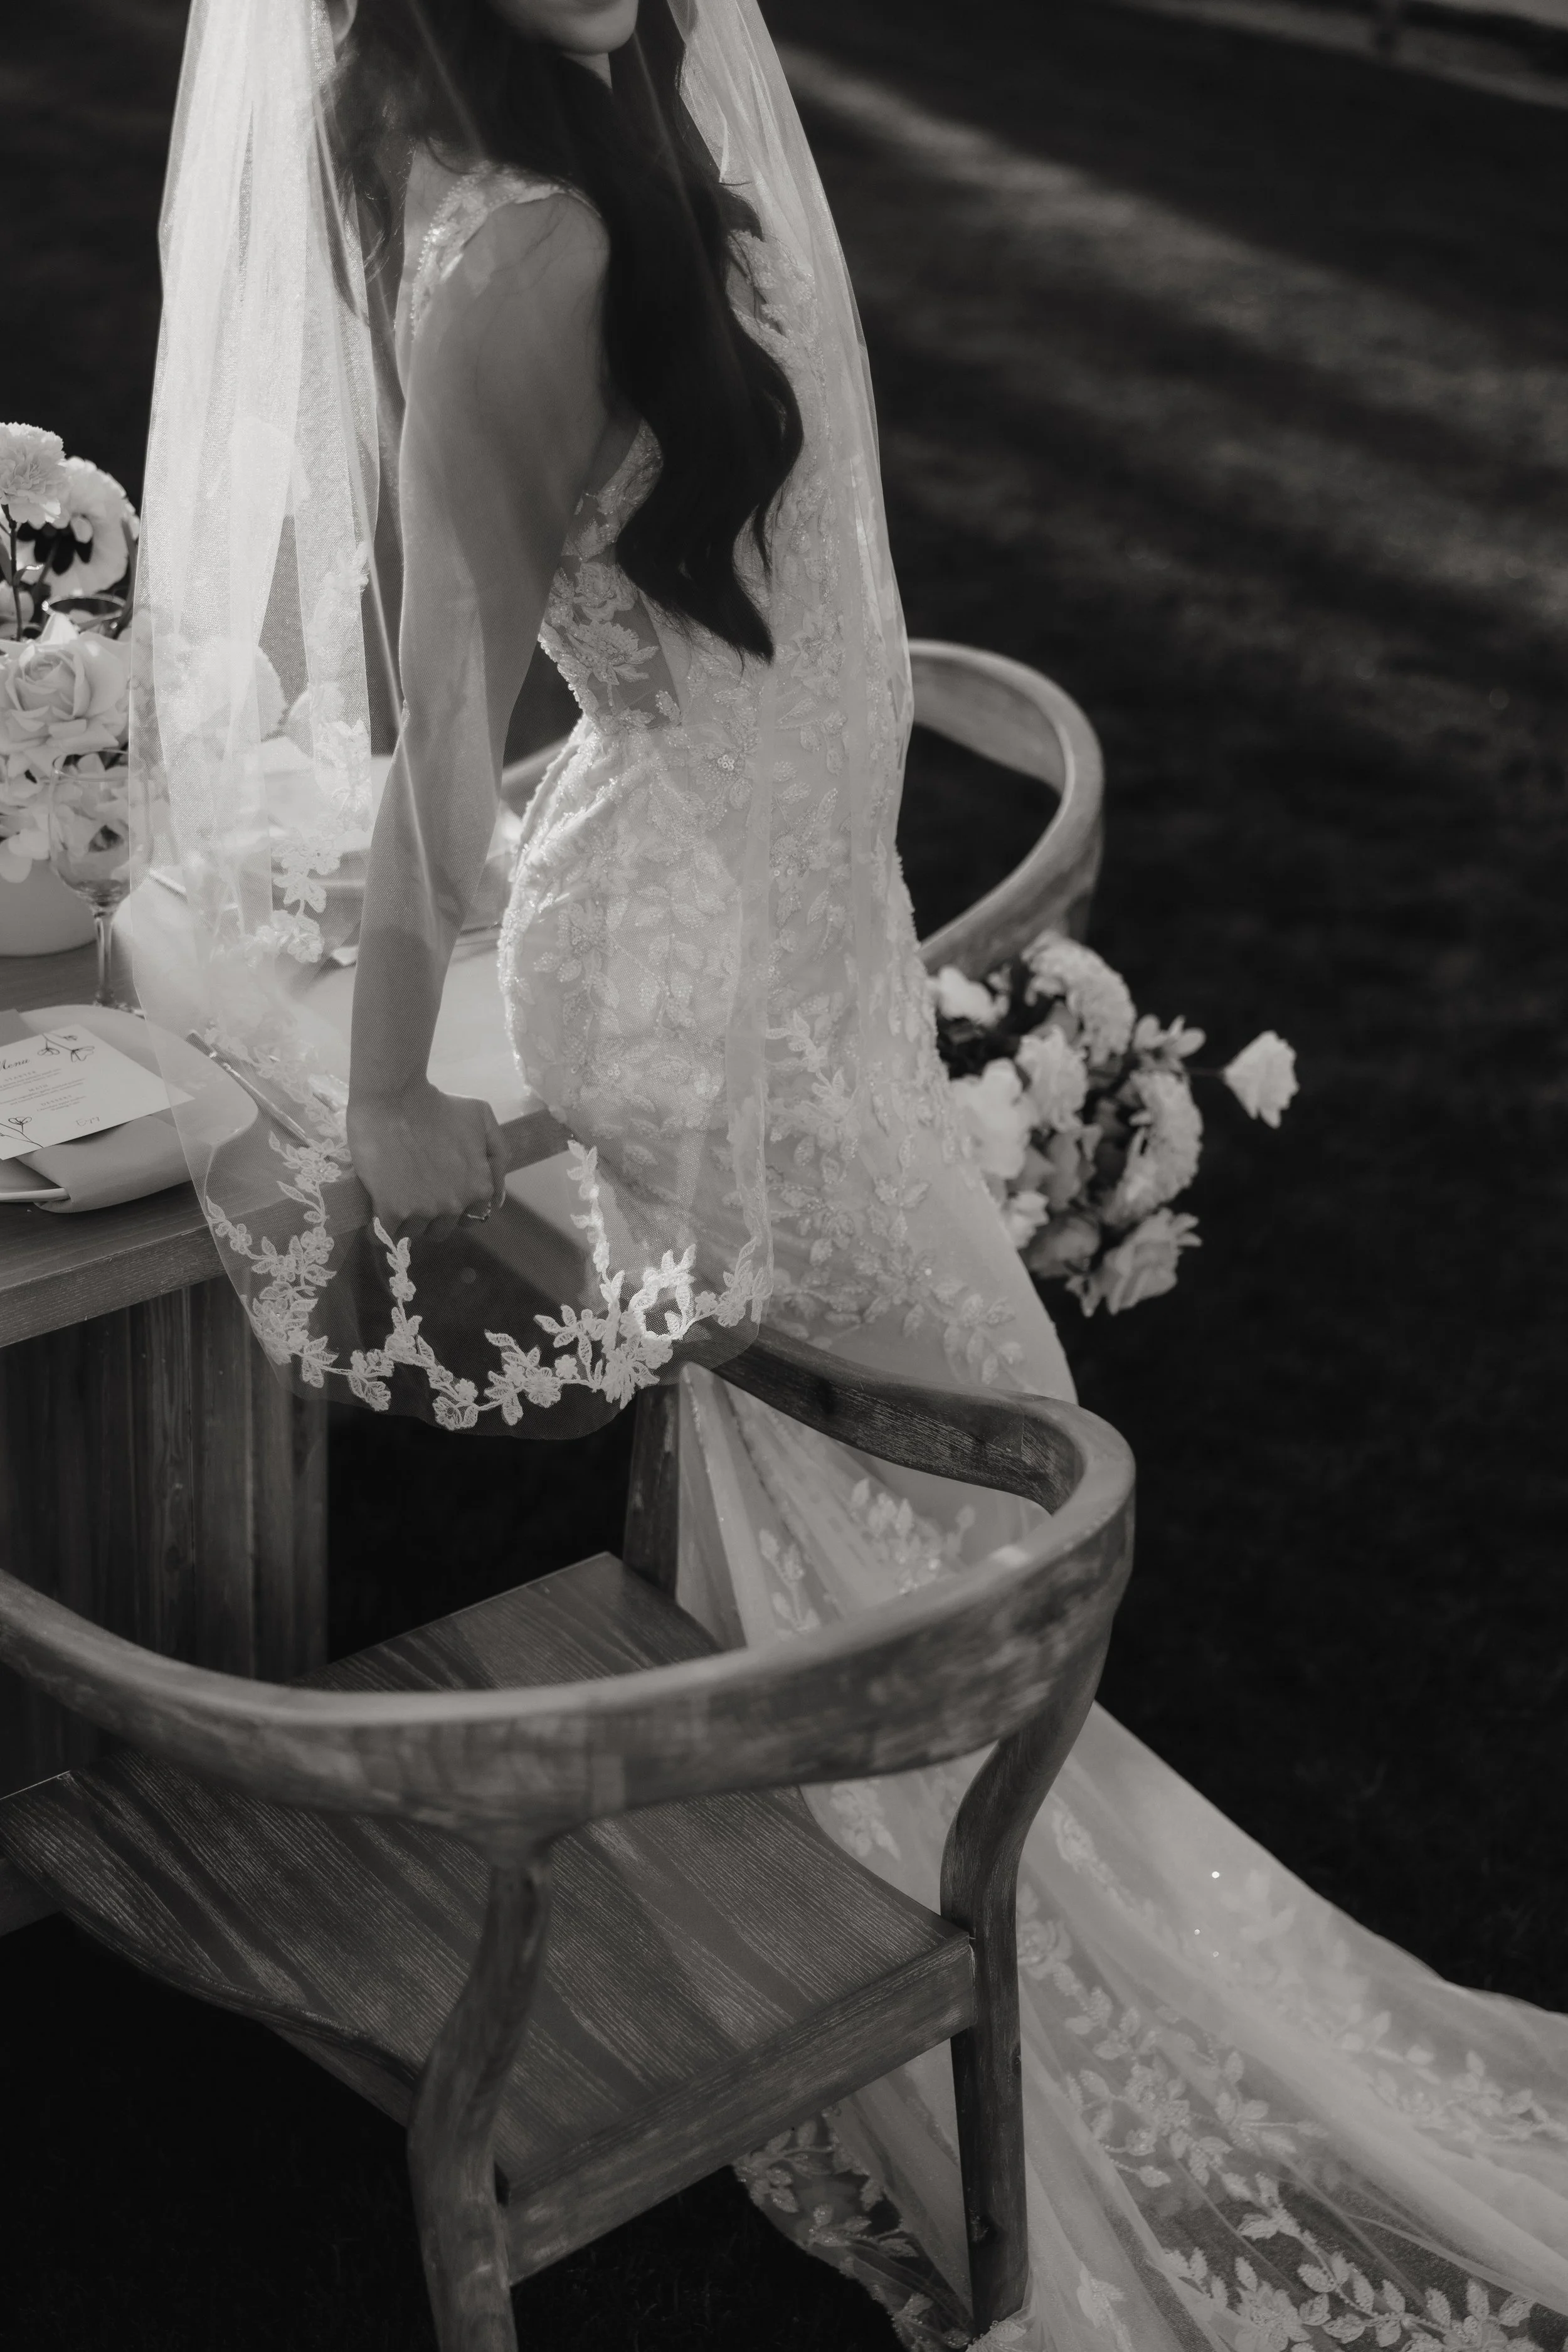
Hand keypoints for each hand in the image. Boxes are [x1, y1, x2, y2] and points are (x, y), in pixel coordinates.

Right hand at [347, 1079, 508, 1244]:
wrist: (394, 1097)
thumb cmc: (438, 1103)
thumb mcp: (483, 1120)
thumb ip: (497, 1158)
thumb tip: (497, 1201)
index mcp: (478, 1187)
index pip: (468, 1219)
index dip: (451, 1206)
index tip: (436, 1190)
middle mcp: (455, 1204)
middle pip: (440, 1229)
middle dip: (428, 1214)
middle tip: (412, 1189)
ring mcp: (423, 1209)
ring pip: (413, 1231)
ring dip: (403, 1219)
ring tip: (392, 1193)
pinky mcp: (392, 1209)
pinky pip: (385, 1233)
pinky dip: (379, 1228)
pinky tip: (375, 1211)